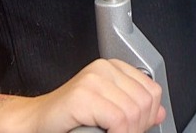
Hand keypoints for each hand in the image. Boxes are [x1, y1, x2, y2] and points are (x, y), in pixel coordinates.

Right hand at [20, 58, 165, 132]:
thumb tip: (160, 113)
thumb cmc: (69, 119)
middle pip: (144, 102)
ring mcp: (92, 80)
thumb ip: (133, 109)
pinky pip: (117, 120)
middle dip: (138, 126)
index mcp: (113, 68)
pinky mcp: (82, 96)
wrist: (35, 123)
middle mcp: (104, 69)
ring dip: (126, 132)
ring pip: (132, 112)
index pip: (151, 91)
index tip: (136, 127)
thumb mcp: (108, 110)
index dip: (148, 115)